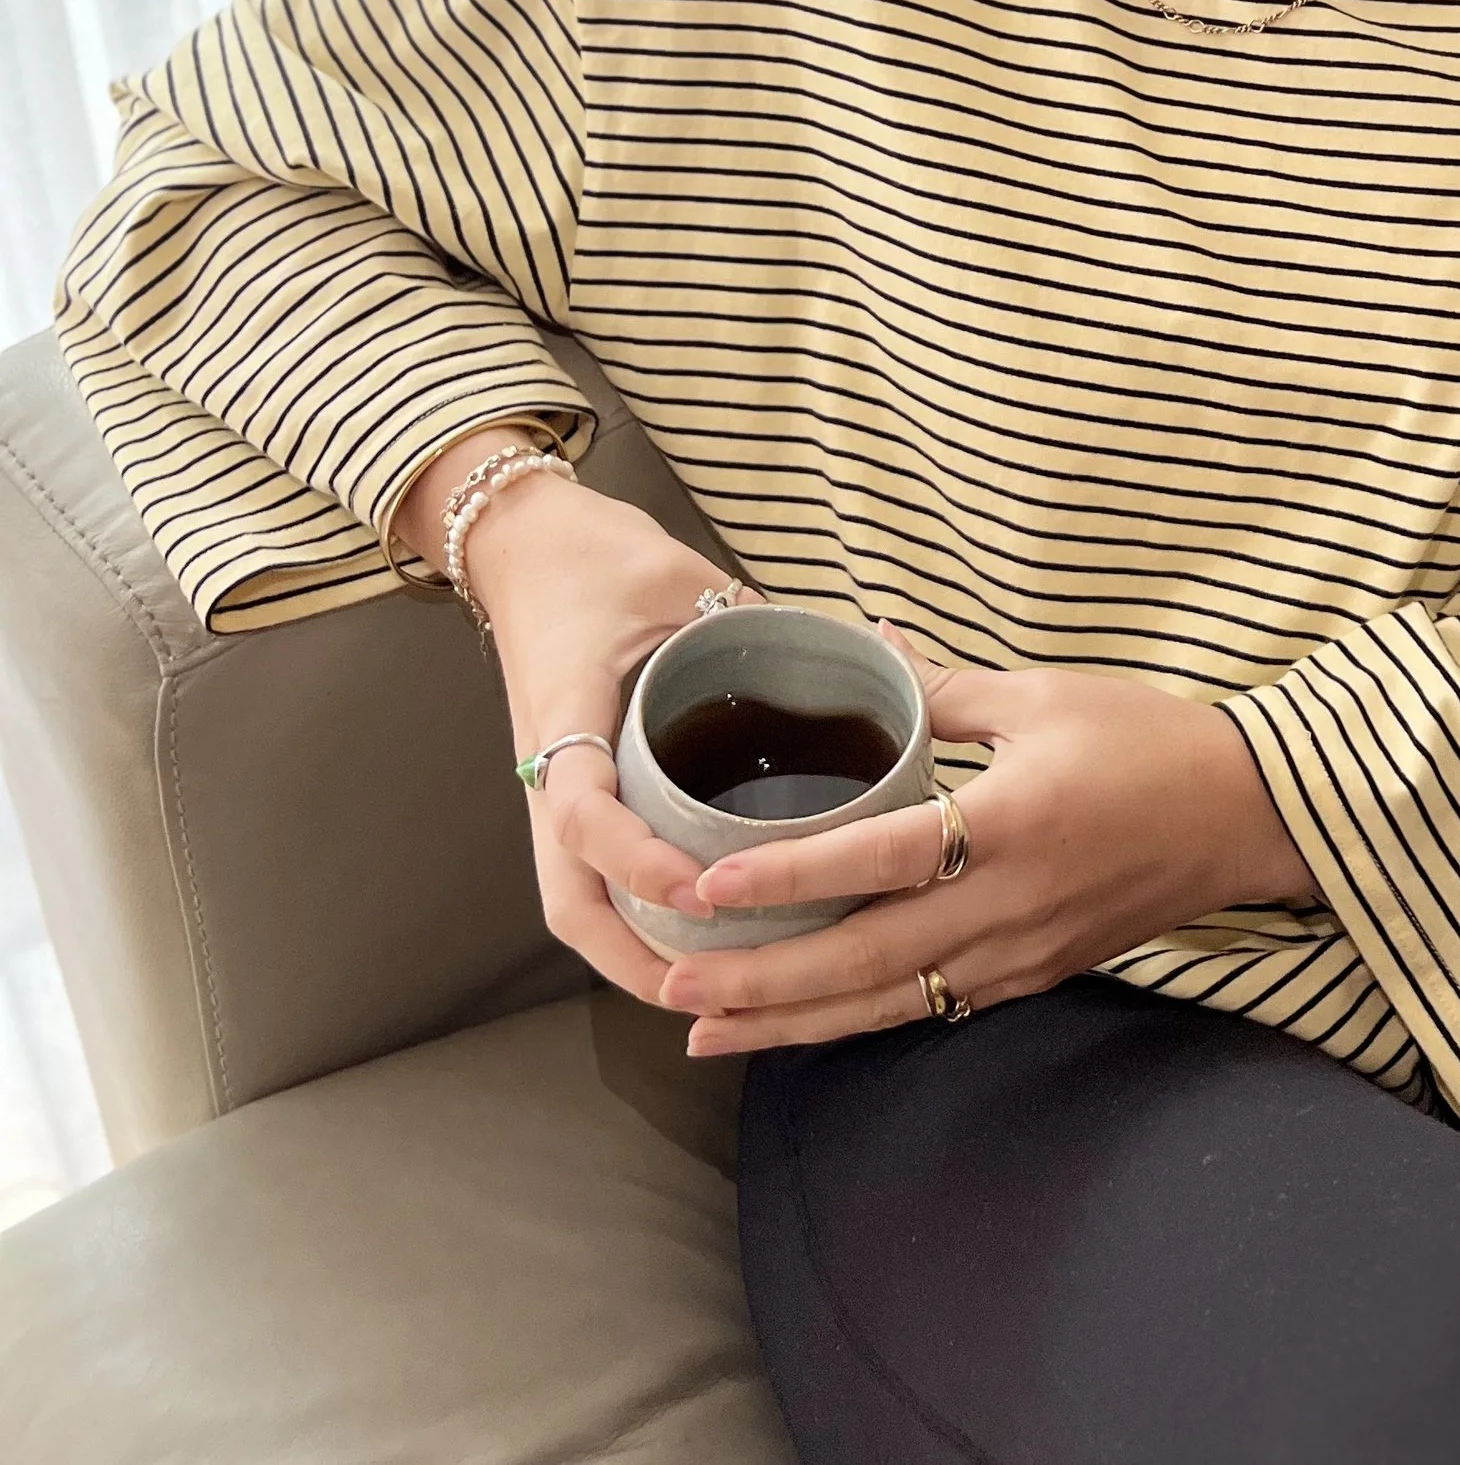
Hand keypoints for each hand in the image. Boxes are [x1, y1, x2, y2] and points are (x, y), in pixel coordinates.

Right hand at [401, 426, 760, 1007]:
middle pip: (567, 894)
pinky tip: (689, 938)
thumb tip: (860, 655)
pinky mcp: (565, 787)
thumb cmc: (599, 555)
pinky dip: (628, 917)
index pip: (587, 812)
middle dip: (631, 957)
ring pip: (572, 898)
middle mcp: (550, 765)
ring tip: (706, 992)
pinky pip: (586, 872)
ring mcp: (550, 783)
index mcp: (569, 713)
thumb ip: (757, 620)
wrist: (525, 540)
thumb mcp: (680, 577)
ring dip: (629, 953)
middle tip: (710, 993)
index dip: (641, 864)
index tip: (706, 894)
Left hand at [657, 643, 1319, 1055]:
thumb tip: (870, 650)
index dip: (786, 878)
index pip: (875, 861)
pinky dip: (858, 1019)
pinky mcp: (1031, 975)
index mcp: (1007, 824)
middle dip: (759, 984)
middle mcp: (1005, 905)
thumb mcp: (1046, 695)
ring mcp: (1018, 954)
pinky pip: (929, 1004)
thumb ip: (947, 690)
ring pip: (885, 1004)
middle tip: (669, 988)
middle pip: (862, 963)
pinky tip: (804, 1023)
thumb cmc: (1149, 741)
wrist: (1247, 816)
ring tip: (706, 1032)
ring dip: (791, 1024)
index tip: (705, 887)